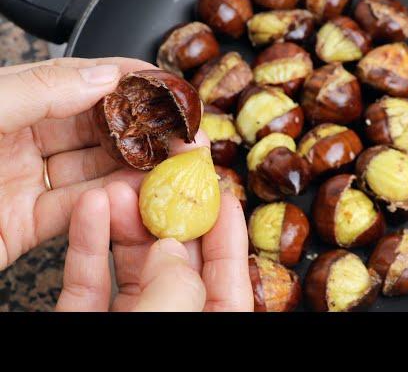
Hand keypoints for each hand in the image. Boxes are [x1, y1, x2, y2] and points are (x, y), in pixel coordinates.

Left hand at [0, 57, 153, 270]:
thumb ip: (36, 91)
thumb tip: (101, 76)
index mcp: (2, 104)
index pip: (77, 82)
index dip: (126, 79)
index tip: (166, 85)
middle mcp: (15, 140)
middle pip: (95, 128)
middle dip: (144, 128)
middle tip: (185, 133)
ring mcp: (21, 184)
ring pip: (93, 171)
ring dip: (136, 170)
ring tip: (174, 166)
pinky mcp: (22, 227)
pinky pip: (75, 213)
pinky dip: (108, 206)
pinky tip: (134, 197)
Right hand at [56, 182, 252, 311]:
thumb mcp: (164, 324)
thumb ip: (177, 287)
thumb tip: (170, 249)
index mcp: (206, 326)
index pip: (229, 278)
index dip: (228, 232)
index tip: (220, 191)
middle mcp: (170, 319)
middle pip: (178, 262)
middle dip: (167, 214)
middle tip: (161, 175)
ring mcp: (127, 321)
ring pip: (132, 266)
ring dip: (124, 222)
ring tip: (116, 188)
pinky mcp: (83, 321)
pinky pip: (88, 282)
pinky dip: (87, 244)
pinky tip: (89, 209)